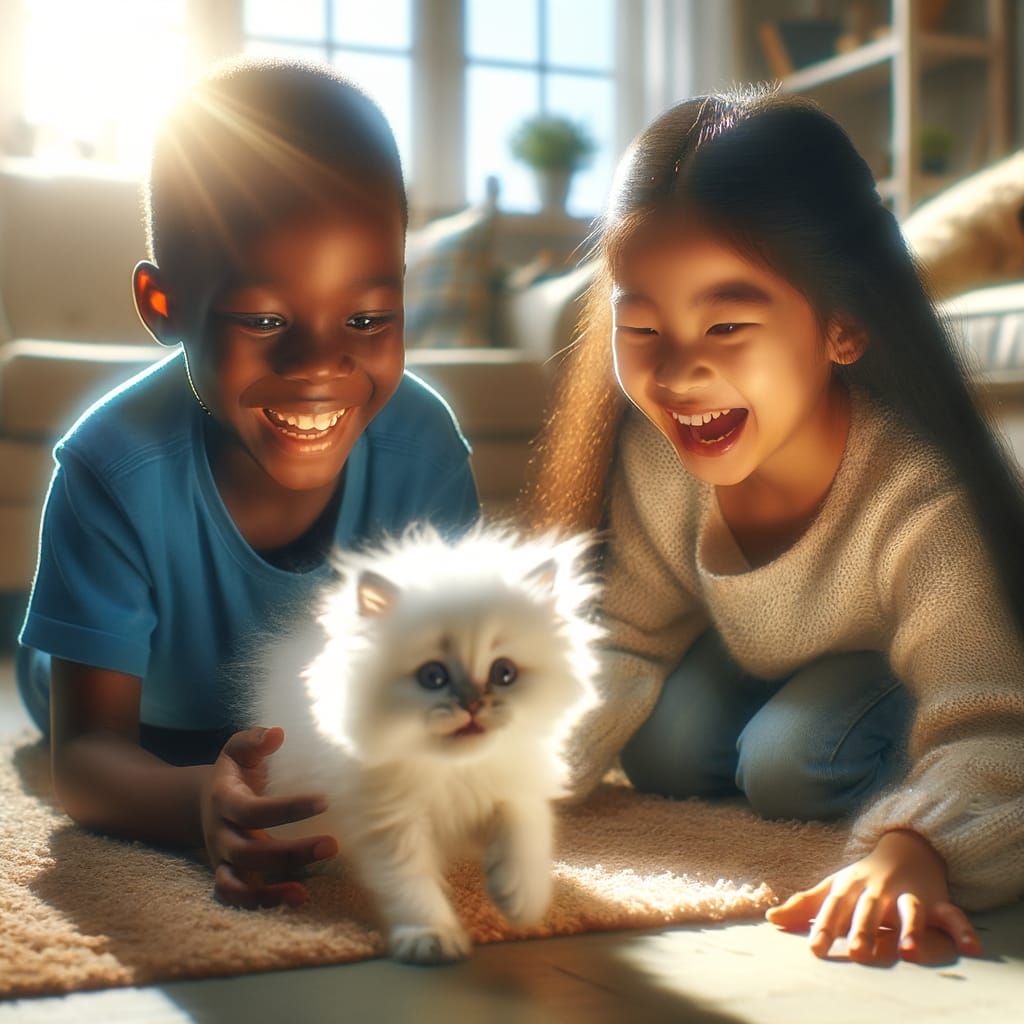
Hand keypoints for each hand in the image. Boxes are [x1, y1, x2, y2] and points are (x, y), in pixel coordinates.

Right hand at [200, 726, 337, 908]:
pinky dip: (261, 903)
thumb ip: (254, 740)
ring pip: (238, 883)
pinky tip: (297, 897)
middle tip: (333, 845)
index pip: (253, 810)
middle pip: (249, 852)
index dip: (288, 809)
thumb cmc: (235, 772)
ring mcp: (221, 858)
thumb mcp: (238, 750)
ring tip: (306, 891)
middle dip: (290, 852)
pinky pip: (237, 897)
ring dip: (271, 890)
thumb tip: (277, 733)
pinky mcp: (227, 874)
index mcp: (224, 800)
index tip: (325, 801)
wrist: (206, 800)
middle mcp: (220, 833)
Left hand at [766, 829, 982, 962]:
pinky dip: (962, 929)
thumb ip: (805, 906)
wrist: (904, 848)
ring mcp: (909, 894)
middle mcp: (880, 890)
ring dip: (911, 927)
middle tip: (857, 951)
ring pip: (911, 910)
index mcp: (851, 887)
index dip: (825, 927)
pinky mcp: (936, 900)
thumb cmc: (862, 879)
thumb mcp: (833, 887)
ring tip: (909, 950)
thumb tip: (770, 919)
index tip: (815, 949)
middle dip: (864, 927)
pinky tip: (972, 948)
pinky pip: (952, 914)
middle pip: (871, 908)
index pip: (835, 907)